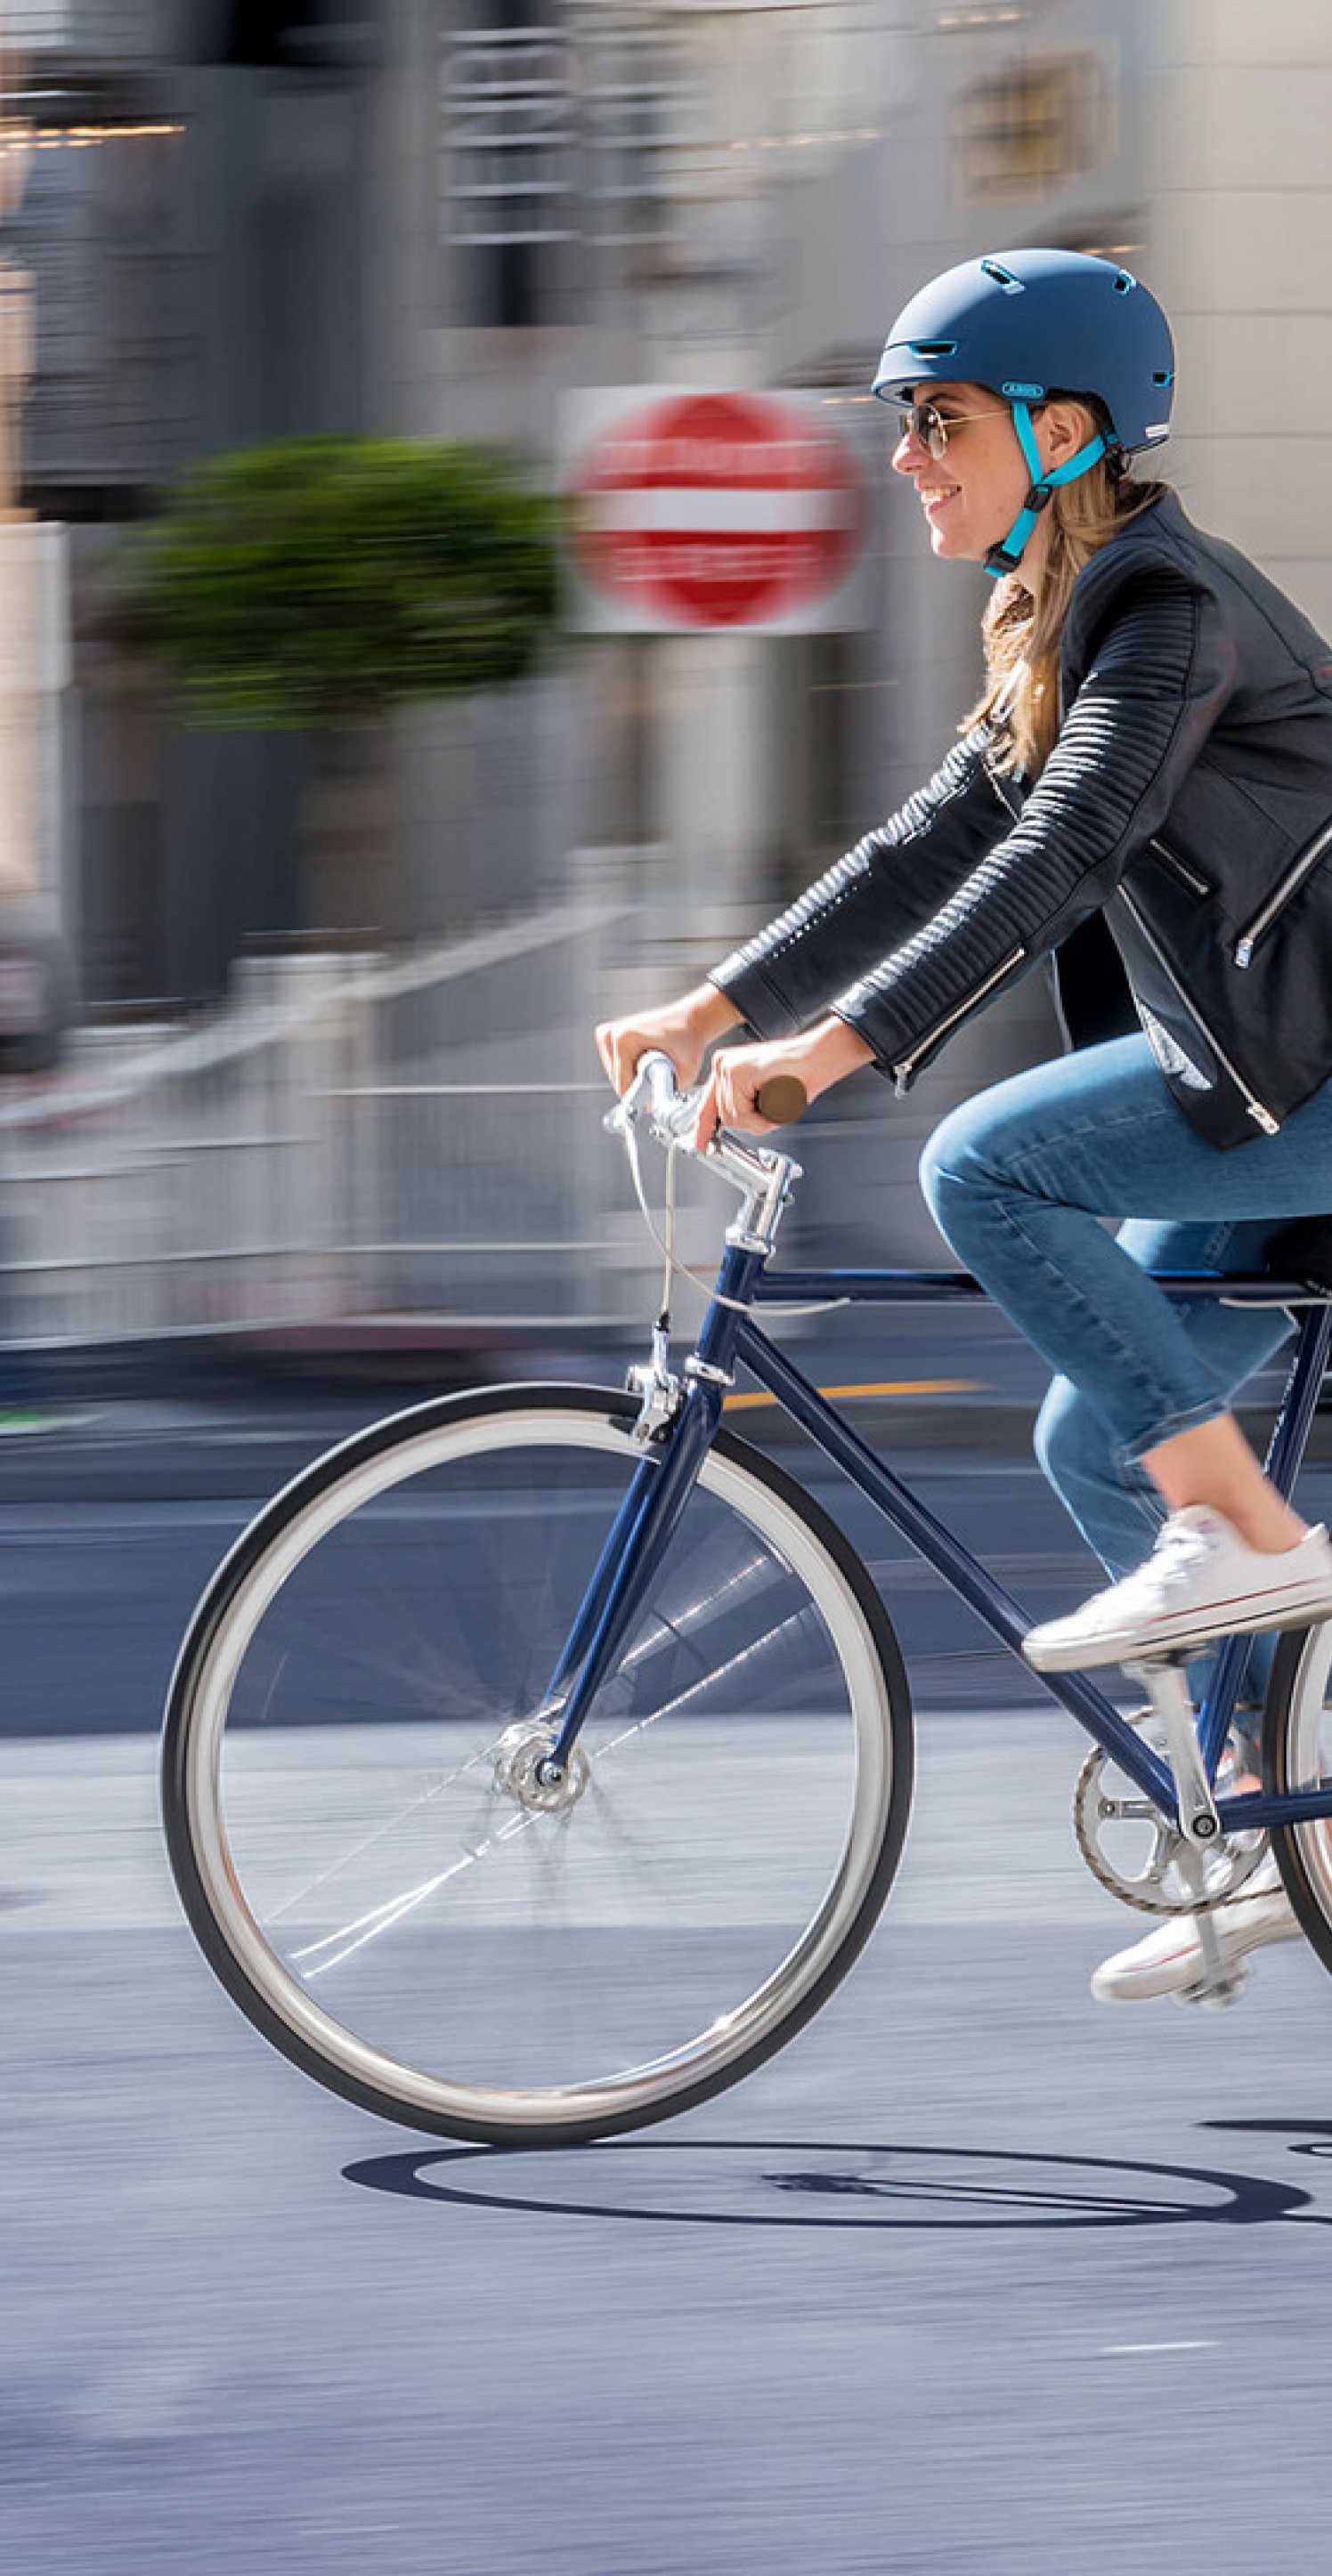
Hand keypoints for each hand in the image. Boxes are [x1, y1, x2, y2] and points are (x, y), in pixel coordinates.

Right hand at [595, 983, 737, 1098]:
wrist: (691, 1019)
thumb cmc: (688, 1040)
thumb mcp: (685, 1072)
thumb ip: (669, 1094)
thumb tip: (652, 1110)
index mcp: (624, 1039)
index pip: (622, 1083)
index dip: (638, 1098)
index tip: (649, 1102)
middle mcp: (612, 1034)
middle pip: (616, 1079)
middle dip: (636, 1086)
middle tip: (657, 1078)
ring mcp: (608, 1032)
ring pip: (614, 1073)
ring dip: (632, 1077)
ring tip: (652, 1066)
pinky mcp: (610, 1034)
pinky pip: (613, 1063)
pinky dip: (627, 1068)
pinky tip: (643, 1062)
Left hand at [692, 1020, 873, 1149]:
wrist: (819, 1058)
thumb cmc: (799, 1075)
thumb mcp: (762, 1096)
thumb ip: (741, 1106)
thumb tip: (727, 1124)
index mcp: (727, 1067)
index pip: (708, 1103)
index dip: (704, 1127)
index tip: (700, 1144)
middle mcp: (723, 1064)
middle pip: (724, 1115)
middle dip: (752, 1120)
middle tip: (774, 1106)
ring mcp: (729, 1067)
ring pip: (734, 1117)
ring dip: (760, 1118)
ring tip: (777, 1098)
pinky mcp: (738, 1072)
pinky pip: (743, 1113)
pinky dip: (763, 1115)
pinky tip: (776, 1096)